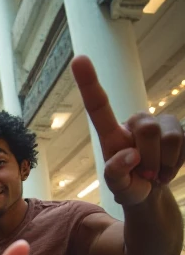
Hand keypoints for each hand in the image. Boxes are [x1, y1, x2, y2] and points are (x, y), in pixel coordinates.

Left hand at [72, 55, 183, 205]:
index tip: (79, 59)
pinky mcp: (181, 128)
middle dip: (150, 159)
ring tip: (157, 173)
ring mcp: (160, 123)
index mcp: (112, 134)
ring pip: (170, 137)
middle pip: (147, 128)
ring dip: (165, 164)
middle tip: (146, 175)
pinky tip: (169, 167)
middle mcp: (136, 122)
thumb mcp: (118, 188)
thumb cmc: (129, 187)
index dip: (89, 82)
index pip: (99, 106)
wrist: (152, 195)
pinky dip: (178, 163)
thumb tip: (130, 154)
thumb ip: (116, 174)